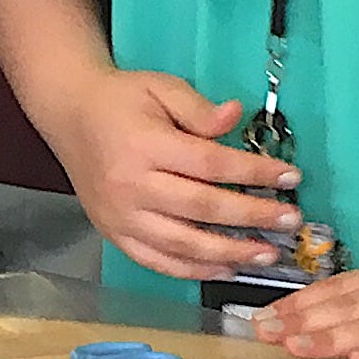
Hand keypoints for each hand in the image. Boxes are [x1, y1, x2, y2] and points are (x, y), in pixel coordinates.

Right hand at [39, 69, 298, 277]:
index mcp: (145, 145)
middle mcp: (131, 186)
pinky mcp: (114, 234)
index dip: (254, 173)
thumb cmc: (121, 100)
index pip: (210, 165)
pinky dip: (193, 270)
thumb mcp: (161, 87)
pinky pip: (157, 261)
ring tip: (266, 253)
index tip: (290, 177)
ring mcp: (120, 216)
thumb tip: (235, 116)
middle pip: (201, 208)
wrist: (69, 114)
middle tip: (290, 221)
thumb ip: (199, 108)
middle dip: (252, 217)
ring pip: (182, 244)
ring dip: (229, 253)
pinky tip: (225, 268)